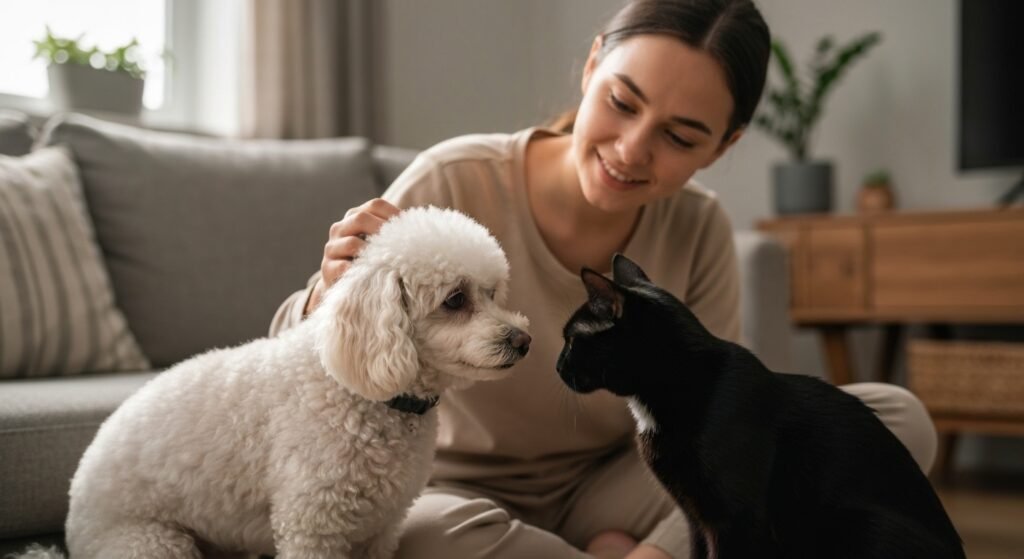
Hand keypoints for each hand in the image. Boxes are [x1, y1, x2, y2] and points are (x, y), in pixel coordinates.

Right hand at [304, 198, 400, 314]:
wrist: (348, 285)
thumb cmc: (372, 260)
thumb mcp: (382, 243)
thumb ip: (396, 233)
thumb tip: (423, 230)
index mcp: (355, 216)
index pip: (375, 205)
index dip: (394, 213)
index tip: (411, 227)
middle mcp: (340, 228)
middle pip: (361, 218)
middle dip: (383, 229)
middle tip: (402, 243)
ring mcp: (331, 248)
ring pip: (352, 243)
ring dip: (373, 252)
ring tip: (391, 260)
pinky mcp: (327, 269)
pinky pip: (343, 267)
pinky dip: (361, 271)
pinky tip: (375, 276)